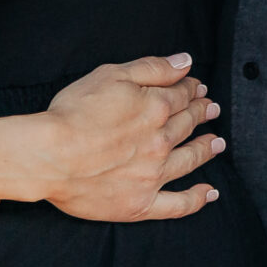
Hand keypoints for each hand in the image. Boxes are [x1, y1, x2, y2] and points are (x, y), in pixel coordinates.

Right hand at [30, 53, 222, 222]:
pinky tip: (209, 193)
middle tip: (212, 110)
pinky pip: (177, 205)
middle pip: (187, 124)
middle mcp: (161, 141)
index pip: (181, 95)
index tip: (198, 88)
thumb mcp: (111, 75)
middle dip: (202, 114)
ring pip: (190, 159)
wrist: (49, 156)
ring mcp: (154, 175)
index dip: (192, 89)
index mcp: (155, 108)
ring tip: (217, 143)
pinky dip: (196, 199)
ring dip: (207, 149)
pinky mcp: (141, 203)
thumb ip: (153, 68)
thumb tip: (185, 62)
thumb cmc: (73, 112)